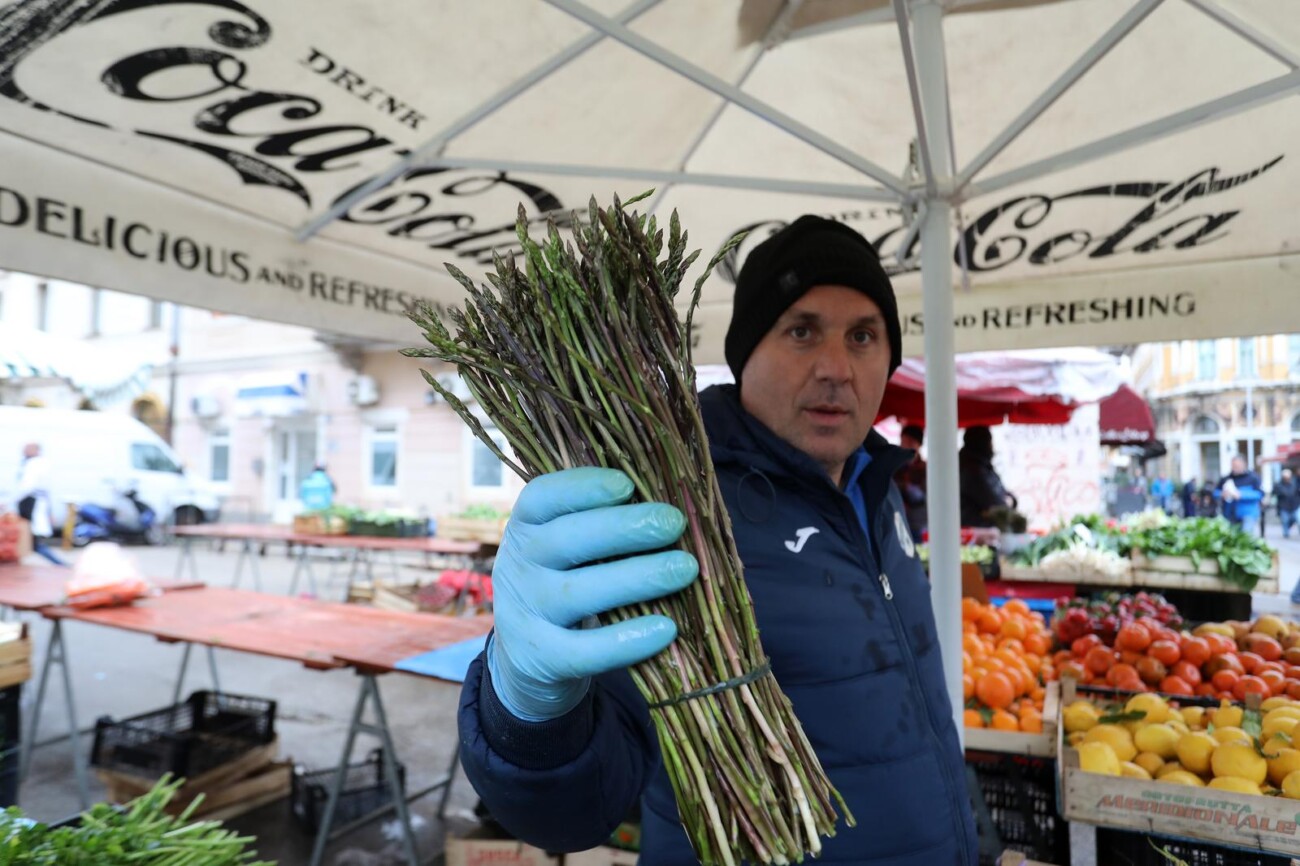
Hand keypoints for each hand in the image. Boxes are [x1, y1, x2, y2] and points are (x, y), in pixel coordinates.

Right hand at [487, 468, 697, 720]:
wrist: (523, 659)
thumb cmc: (562, 584)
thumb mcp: (562, 551)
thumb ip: (597, 526)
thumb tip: (664, 507)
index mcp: (524, 528)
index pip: (541, 498)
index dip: (582, 488)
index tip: (627, 485)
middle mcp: (518, 567)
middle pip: (566, 540)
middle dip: (623, 528)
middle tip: (673, 523)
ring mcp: (525, 615)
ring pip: (579, 593)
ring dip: (637, 578)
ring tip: (685, 569)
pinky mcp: (541, 660)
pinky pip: (585, 650)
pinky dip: (626, 640)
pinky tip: (666, 628)